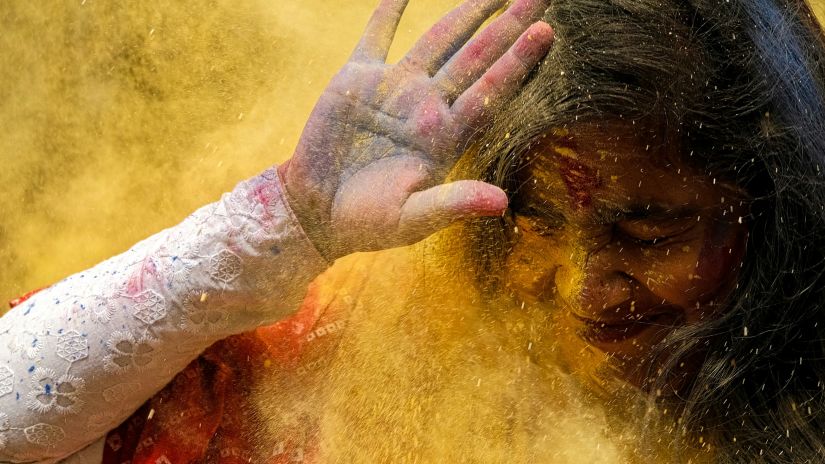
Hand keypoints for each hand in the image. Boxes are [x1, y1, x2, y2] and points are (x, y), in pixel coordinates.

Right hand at [280, 0, 553, 260]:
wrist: (316, 212)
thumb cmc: (367, 223)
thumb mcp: (411, 219)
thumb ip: (453, 203)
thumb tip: (502, 203)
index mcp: (445, 137)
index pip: (490, 91)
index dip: (518, 62)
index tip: (545, 31)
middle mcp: (428, 107)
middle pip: (477, 56)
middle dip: (508, 24)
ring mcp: (395, 89)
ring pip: (440, 39)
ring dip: (468, 11)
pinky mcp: (358, 80)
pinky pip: (378, 35)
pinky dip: (390, 10)